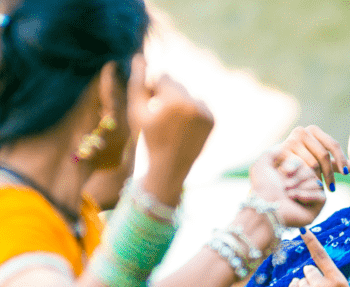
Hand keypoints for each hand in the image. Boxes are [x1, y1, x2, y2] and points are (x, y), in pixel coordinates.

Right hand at [127, 54, 213, 204]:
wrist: (169, 166)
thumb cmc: (147, 138)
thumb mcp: (136, 111)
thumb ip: (138, 82)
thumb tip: (140, 56)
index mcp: (176, 100)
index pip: (163, 77)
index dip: (153, 91)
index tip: (151, 109)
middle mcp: (195, 104)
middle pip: (178, 85)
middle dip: (167, 95)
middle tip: (161, 118)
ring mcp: (206, 112)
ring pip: (188, 94)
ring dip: (179, 103)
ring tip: (172, 124)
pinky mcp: (212, 120)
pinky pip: (199, 105)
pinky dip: (191, 112)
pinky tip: (183, 127)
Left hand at [249, 147, 326, 227]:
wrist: (266, 207)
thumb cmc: (263, 188)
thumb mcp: (262, 165)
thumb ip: (271, 153)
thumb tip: (282, 147)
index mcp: (292, 175)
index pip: (304, 160)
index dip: (294, 164)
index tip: (283, 172)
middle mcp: (302, 185)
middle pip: (311, 170)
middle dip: (297, 177)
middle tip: (284, 187)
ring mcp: (310, 195)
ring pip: (316, 181)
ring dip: (300, 187)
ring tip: (289, 195)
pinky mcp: (317, 207)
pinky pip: (321, 194)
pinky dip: (307, 195)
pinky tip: (296, 200)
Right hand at [279, 125, 349, 192]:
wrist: (276, 164)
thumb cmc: (302, 162)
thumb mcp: (320, 161)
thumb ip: (336, 163)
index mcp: (314, 130)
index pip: (332, 144)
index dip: (340, 160)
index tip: (345, 174)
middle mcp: (302, 131)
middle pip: (323, 155)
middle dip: (329, 173)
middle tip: (332, 188)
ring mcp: (291, 140)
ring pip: (312, 164)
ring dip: (317, 178)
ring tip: (318, 187)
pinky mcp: (282, 152)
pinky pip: (300, 169)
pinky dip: (305, 179)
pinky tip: (306, 185)